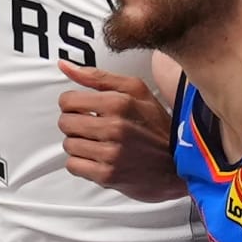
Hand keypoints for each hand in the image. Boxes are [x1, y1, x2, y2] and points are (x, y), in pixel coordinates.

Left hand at [58, 62, 182, 200]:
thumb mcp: (135, 90)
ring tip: (98, 143)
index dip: (73, 104)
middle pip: (65, 123)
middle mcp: (114, 128)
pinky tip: (98, 158)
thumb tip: (64, 66)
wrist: (178, 165)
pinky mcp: (108, 176)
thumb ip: (97, 77)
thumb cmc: (156, 126)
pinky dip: (82, 163)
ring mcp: (111, 154)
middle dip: (75, 124)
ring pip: (68, 145)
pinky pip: (73, 166)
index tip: (85, 110)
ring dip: (79, 144)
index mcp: (119, 103)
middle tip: (92, 127)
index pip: (67, 101)